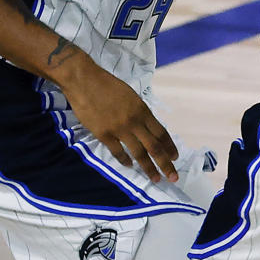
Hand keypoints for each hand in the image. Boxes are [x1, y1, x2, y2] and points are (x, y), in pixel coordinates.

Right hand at [60, 56, 179, 183]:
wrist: (84, 80)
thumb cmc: (108, 85)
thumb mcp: (131, 96)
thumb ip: (140, 112)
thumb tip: (147, 127)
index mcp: (142, 110)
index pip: (161, 132)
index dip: (169, 147)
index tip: (175, 158)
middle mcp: (134, 121)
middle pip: (154, 147)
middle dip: (165, 163)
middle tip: (173, 177)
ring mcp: (119, 129)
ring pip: (138, 153)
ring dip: (148, 168)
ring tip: (155, 178)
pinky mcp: (103, 134)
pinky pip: (117, 152)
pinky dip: (125, 161)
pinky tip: (130, 166)